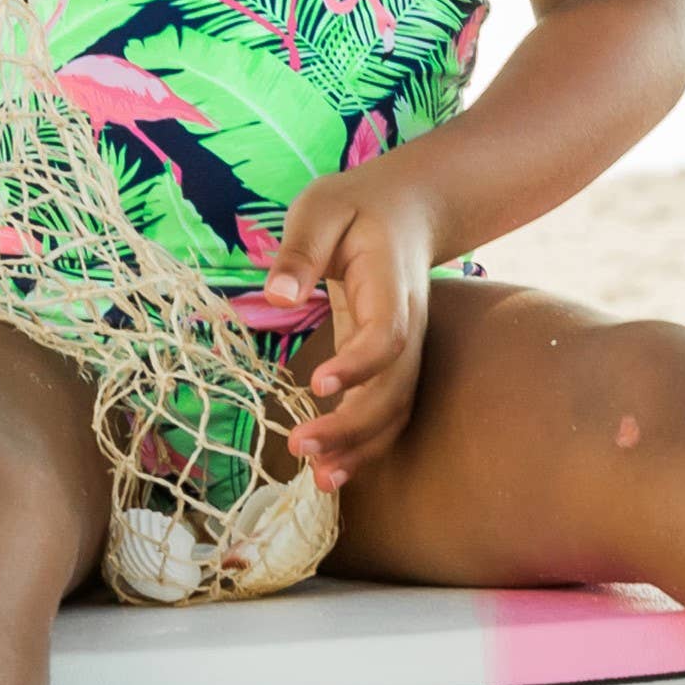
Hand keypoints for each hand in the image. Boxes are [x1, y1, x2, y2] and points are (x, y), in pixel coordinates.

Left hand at [264, 161, 438, 490]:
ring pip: (396, 410)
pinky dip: (364, 443)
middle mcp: (407, 326)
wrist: (406, 208)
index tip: (319, 383)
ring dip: (362, 448)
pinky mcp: (389, 362)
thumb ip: (301, 249)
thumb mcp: (320, 208)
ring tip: (319, 479)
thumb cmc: (356, 205)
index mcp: (391, 286)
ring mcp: (404, 349)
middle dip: (354, 427)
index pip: (387, 335)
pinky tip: (331, 468)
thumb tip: (277, 296)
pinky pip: (386, 410)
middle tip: (301, 449)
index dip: (360, 364)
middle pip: (395, 389)